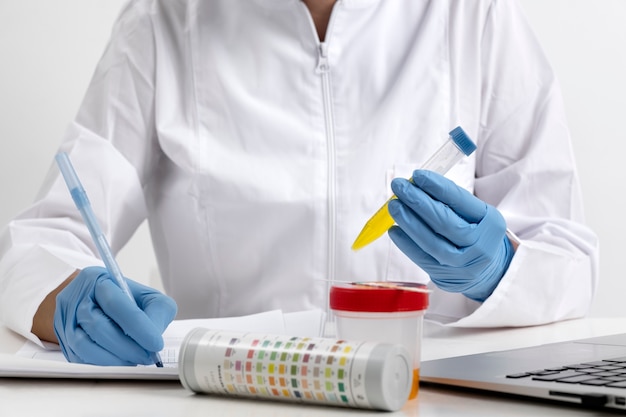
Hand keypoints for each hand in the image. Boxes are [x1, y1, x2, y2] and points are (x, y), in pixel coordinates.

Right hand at [54, 266, 176, 365]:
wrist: (93, 301)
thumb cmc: (124, 299)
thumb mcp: (146, 295)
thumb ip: (156, 311)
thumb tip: (154, 335)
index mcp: (98, 280)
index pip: (117, 305)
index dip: (138, 327)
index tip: (156, 344)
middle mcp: (77, 298)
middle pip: (99, 326)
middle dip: (128, 347)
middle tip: (148, 356)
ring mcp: (66, 321)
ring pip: (85, 345)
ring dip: (114, 358)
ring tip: (135, 360)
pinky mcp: (63, 341)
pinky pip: (80, 358)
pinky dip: (102, 364)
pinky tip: (119, 362)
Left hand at [387, 170, 513, 300]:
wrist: (486, 271)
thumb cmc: (475, 233)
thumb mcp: (475, 215)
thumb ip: (450, 200)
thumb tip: (417, 183)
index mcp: (490, 223)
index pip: (460, 201)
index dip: (437, 186)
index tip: (418, 175)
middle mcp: (479, 244)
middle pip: (444, 221)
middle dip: (418, 201)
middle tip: (399, 186)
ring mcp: (461, 263)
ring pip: (431, 241)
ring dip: (408, 221)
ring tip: (394, 205)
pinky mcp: (444, 275)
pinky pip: (421, 258)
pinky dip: (405, 242)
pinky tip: (394, 229)